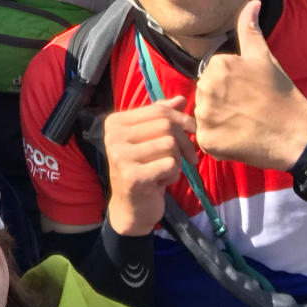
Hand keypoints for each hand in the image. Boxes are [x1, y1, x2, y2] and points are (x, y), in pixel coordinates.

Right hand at [104, 95, 197, 235]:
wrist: (131, 208)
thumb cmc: (142, 169)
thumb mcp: (149, 140)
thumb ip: (161, 118)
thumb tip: (180, 98)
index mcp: (115, 123)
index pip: (158, 110)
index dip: (182, 119)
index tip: (193, 132)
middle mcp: (114, 136)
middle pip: (166, 126)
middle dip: (184, 142)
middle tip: (189, 157)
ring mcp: (121, 156)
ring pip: (169, 145)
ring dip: (177, 160)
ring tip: (167, 170)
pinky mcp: (133, 176)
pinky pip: (170, 165)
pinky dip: (174, 175)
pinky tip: (162, 181)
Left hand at [195, 0, 306, 169]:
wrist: (298, 135)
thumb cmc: (281, 95)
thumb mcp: (264, 58)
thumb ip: (250, 29)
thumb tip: (251, 1)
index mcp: (217, 66)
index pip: (212, 74)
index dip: (230, 85)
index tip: (248, 93)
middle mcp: (206, 88)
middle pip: (205, 94)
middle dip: (221, 101)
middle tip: (247, 109)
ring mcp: (205, 115)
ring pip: (203, 115)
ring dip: (218, 120)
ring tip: (243, 123)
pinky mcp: (207, 140)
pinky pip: (204, 137)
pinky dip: (218, 140)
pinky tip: (238, 138)